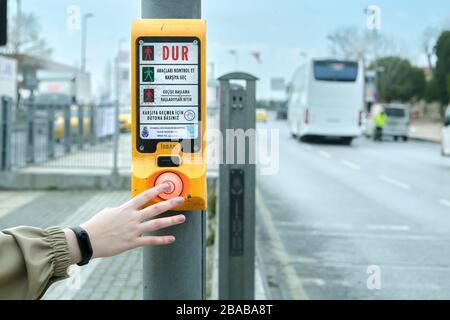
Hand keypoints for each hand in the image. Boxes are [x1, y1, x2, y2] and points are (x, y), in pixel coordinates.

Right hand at [64, 184, 184, 263]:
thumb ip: (122, 210)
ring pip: (156, 224)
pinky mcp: (132, 242)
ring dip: (171, 221)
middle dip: (170, 203)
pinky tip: (171, 239)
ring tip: (182, 218)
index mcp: (126, 208)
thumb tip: (129, 209)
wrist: (87, 240)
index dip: (157, 190)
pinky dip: (162, 240)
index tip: (167, 186)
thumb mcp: (109, 212)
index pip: (145, 196)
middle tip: (181, 199)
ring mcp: (133, 230)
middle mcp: (132, 218)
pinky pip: (150, 241)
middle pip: (155, 208)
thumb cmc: (96, 226)